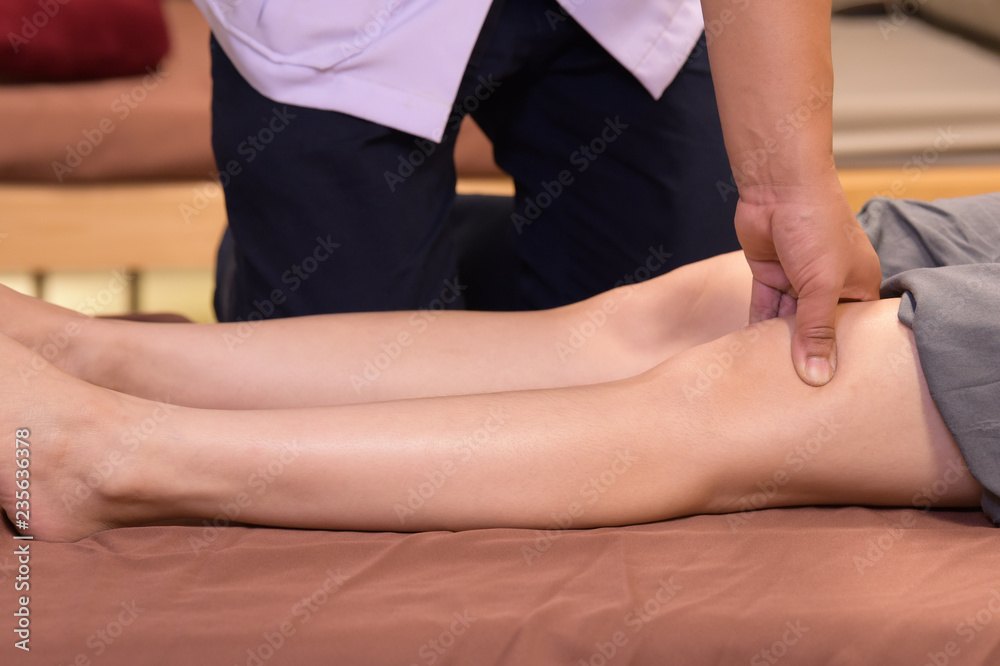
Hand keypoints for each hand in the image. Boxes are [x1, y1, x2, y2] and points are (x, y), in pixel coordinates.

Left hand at [735, 179, 881, 385]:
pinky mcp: (770, 275)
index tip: (831, 392)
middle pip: (818, 329)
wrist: (777, 187)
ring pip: (788, 322)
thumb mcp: (823, 285)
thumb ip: (816, 331)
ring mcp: (798, 281)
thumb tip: (817, 377)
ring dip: (778, 345)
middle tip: (796, 395)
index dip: (842, 357)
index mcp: (858, 285)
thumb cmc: (816, 226)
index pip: (853, 331)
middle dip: (807, 354)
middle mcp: (830, 286)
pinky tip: (750, 356)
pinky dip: (758, 329)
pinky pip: (764, 309)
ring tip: (771, 382)